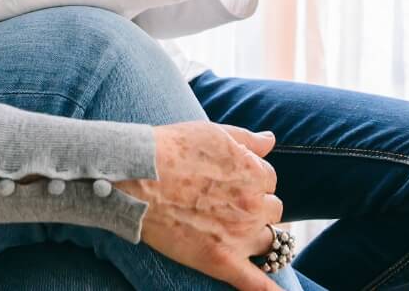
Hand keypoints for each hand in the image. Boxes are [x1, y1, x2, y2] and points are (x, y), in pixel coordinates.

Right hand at [114, 123, 283, 290]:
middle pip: (272, 211)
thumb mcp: (212, 132)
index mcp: (254, 173)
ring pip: (269, 242)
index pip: (268, 179)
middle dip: (256, 208)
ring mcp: (239, 235)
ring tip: (232, 233)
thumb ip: (247, 139)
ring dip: (257, 237)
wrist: (135, 177)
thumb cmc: (169, 149)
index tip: (229, 182)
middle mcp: (253, 205)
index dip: (250, 180)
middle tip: (227, 205)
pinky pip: (255, 283)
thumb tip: (270, 140)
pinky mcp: (221, 260)